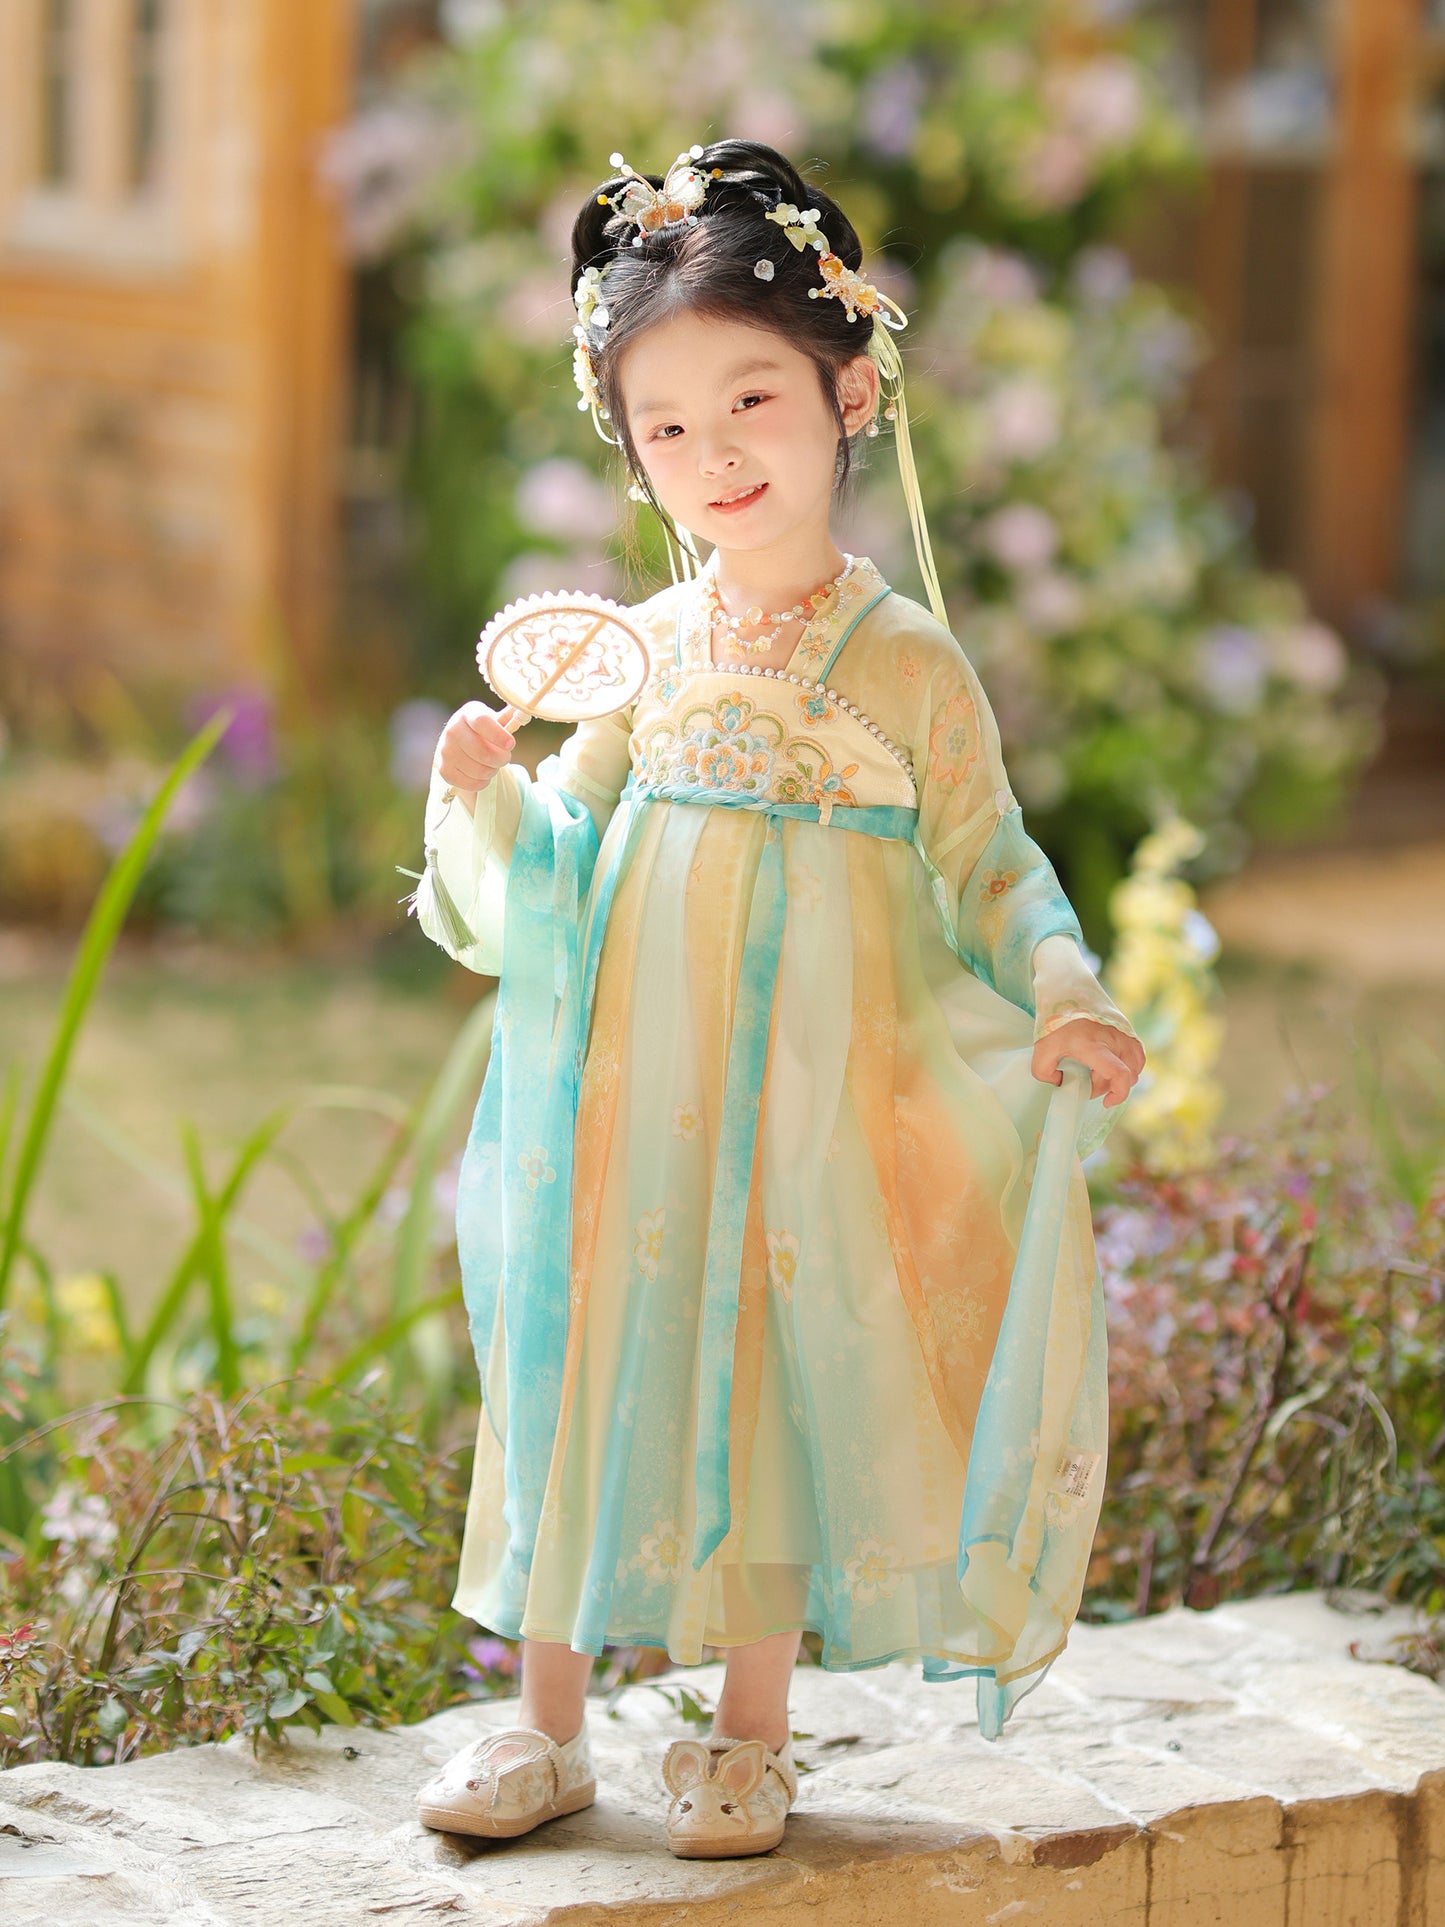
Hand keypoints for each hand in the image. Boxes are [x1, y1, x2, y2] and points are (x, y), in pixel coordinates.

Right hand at [433, 701, 522, 800]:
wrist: (457, 745)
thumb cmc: (482, 732)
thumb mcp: (493, 720)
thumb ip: (508, 718)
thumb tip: (524, 711)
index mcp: (467, 714)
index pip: (482, 722)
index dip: (498, 735)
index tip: (511, 744)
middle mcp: (452, 731)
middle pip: (483, 752)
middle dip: (501, 758)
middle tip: (505, 757)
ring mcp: (445, 751)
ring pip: (480, 771)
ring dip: (493, 771)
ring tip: (492, 764)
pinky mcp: (444, 770)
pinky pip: (473, 783)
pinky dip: (483, 782)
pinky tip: (481, 773)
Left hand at [1031, 1017, 1145, 1108]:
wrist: (1067, 989)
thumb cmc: (1054, 1021)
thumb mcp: (1041, 1049)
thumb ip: (1045, 1073)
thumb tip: (1062, 1083)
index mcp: (1093, 1045)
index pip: (1120, 1074)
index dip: (1118, 1094)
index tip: (1106, 1101)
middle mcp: (1114, 1038)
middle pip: (1126, 1074)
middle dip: (1108, 1086)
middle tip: (1088, 1083)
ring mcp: (1124, 1032)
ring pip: (1136, 1065)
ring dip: (1121, 1075)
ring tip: (1099, 1073)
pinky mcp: (1128, 1028)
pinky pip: (1137, 1054)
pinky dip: (1128, 1064)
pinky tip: (1111, 1064)